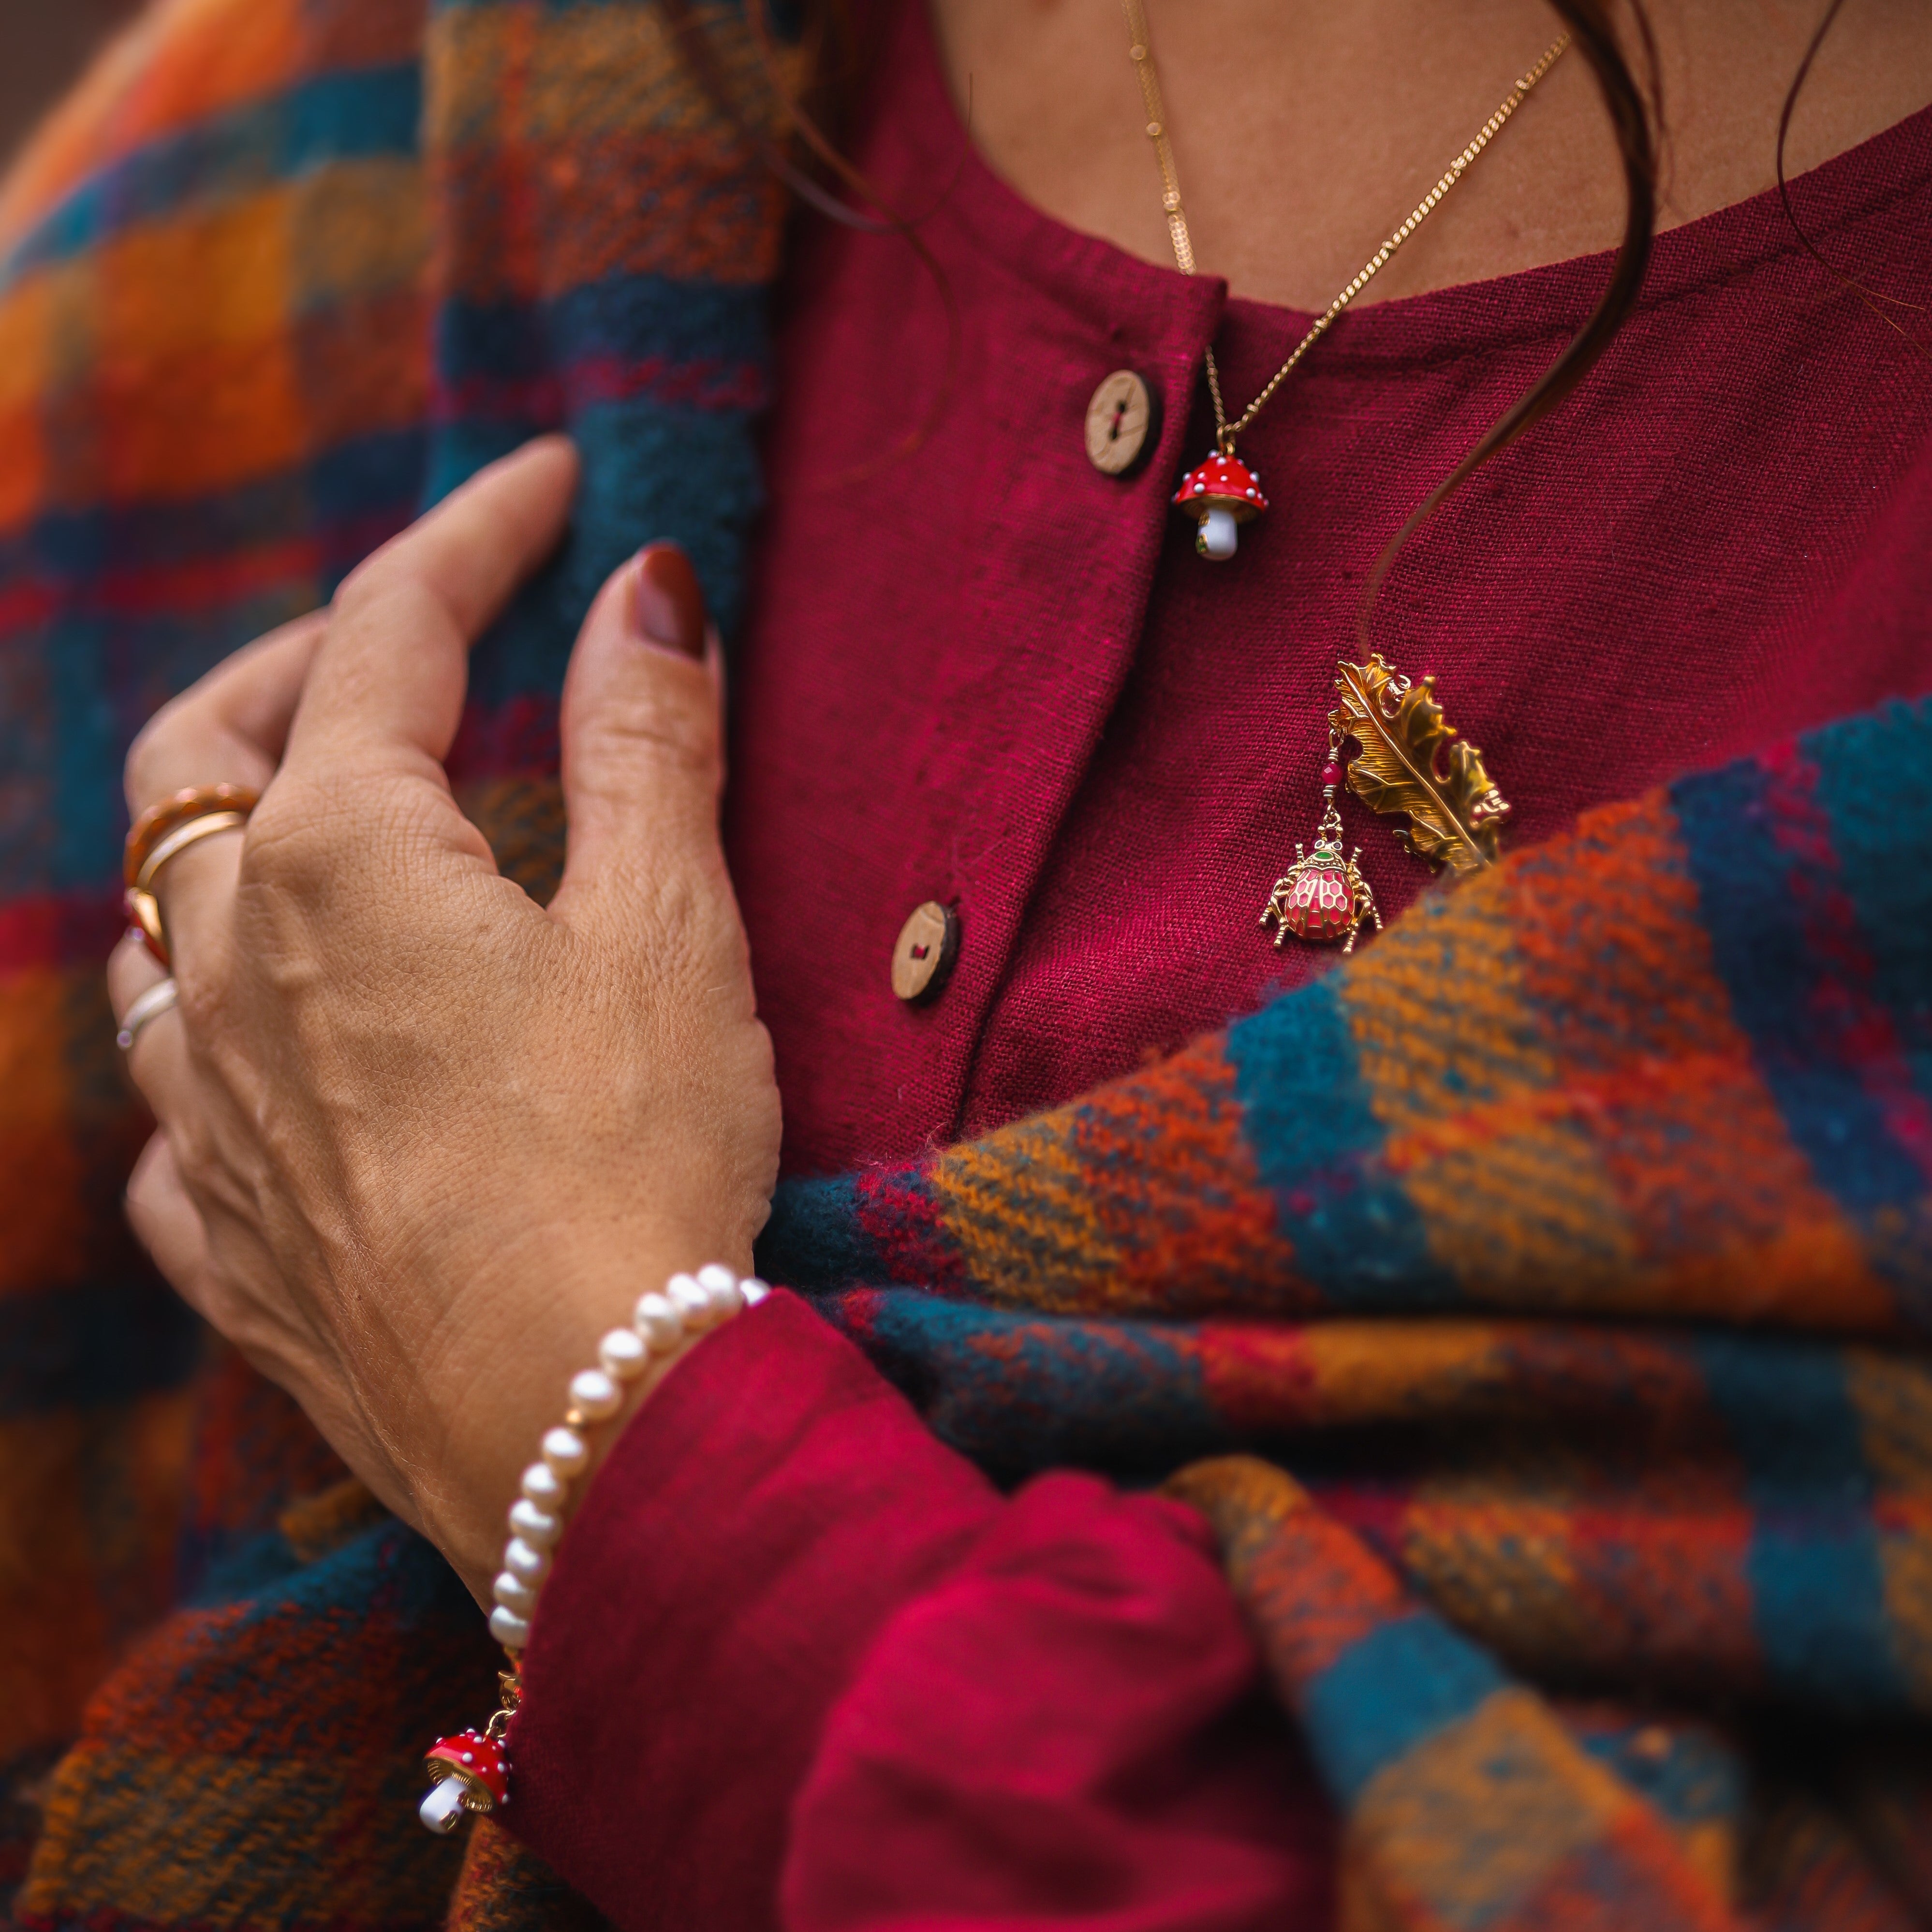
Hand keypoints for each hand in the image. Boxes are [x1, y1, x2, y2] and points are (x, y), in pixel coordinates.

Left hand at [107, 439, 780, 1597]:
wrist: (578, 1421)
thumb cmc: (636, 1158)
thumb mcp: (669, 926)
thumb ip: (645, 740)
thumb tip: (643, 588)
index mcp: (344, 861)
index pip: (394, 632)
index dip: (478, 536)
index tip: (556, 487)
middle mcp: (234, 965)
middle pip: (207, 753)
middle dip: (301, 662)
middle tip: (405, 638)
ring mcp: (209, 1113)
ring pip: (156, 926)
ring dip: (229, 847)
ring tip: (325, 836)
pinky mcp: (226, 1241)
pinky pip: (174, 1110)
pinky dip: (219, 1044)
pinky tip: (281, 1066)